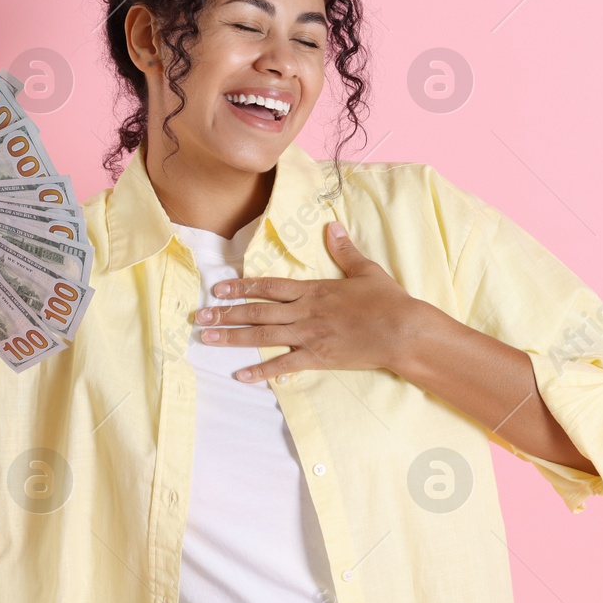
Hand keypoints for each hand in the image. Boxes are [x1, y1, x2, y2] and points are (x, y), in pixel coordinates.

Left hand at [195, 220, 421, 381]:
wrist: (403, 332)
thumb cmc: (387, 301)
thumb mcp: (365, 270)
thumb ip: (344, 250)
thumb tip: (332, 226)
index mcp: (313, 290)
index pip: (269, 286)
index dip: (242, 287)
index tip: (218, 288)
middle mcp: (305, 312)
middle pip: (257, 311)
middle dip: (226, 313)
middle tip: (200, 316)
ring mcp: (309, 336)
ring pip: (263, 336)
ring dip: (233, 337)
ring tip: (208, 338)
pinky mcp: (318, 358)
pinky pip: (284, 365)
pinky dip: (261, 371)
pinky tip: (241, 376)